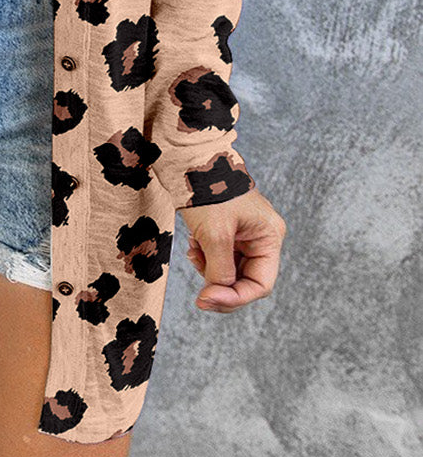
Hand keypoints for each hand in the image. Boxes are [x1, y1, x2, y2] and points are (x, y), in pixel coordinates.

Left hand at [179, 188, 285, 312]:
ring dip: (209, 270)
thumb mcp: (214, 234)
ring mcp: (244, 233)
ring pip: (230, 270)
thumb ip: (220, 270)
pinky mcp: (227, 229)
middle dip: (220, 285)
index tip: (206, 300)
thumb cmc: (207, 188)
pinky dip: (205, 258)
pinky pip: (219, 256)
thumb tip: (216, 296)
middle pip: (245, 280)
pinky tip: (193, 245)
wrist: (188, 156)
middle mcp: (261, 236)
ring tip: (194, 251)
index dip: (234, 298)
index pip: (260, 284)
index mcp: (269, 236)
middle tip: (199, 293)